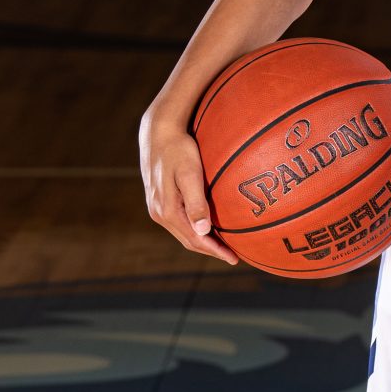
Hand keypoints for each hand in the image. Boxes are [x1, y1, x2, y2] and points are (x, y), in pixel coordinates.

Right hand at [139, 105, 237, 265]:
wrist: (157, 133)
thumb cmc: (178, 149)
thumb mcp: (190, 174)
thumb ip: (196, 203)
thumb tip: (204, 231)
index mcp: (166, 210)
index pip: (194, 240)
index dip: (215, 251)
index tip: (234, 258)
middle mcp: (159, 213)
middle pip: (188, 240)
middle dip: (210, 250)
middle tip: (233, 256)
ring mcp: (157, 207)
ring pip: (183, 232)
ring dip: (202, 241)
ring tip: (223, 245)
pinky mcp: (159, 200)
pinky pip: (179, 222)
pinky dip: (195, 229)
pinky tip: (207, 226)